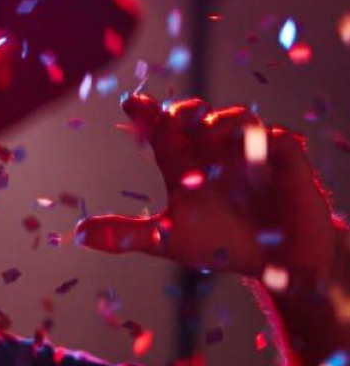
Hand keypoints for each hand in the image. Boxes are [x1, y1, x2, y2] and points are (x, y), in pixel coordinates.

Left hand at [77, 91, 342, 289]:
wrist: (277, 263)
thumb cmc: (221, 244)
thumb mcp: (169, 239)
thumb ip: (127, 234)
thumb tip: (79, 235)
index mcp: (185, 163)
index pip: (162, 130)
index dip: (147, 113)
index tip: (131, 102)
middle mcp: (215, 151)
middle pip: (197, 116)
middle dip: (186, 111)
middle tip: (178, 117)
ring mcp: (251, 153)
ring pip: (239, 121)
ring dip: (225, 123)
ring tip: (212, 133)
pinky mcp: (287, 162)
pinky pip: (281, 141)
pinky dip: (269, 142)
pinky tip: (258, 152)